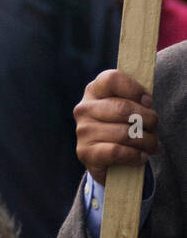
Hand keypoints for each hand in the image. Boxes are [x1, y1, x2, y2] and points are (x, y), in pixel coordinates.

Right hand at [74, 68, 158, 185]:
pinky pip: (117, 151)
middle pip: (123, 108)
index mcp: (94, 91)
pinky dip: (136, 156)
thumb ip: (136, 99)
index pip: (112, 79)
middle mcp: (84, 109)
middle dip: (148, 120)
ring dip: (147, 141)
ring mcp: (82, 131)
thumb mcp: (128, 108)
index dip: (135, 90)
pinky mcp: (85, 152)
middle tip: (154, 129)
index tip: (148, 102)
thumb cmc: (122, 127)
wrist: (107, 158)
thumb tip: (146, 102)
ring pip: (124, 133)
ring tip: (151, 145)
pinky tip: (141, 156)